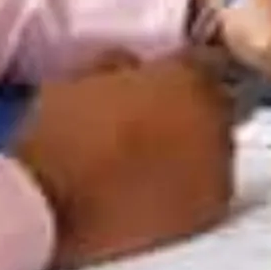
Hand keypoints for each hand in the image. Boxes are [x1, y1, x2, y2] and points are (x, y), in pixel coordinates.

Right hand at [12, 53, 234, 269]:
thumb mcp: (82, 78)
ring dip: (195, 150)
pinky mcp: (211, 207)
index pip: (207, 62)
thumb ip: (119, 64)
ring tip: (152, 164)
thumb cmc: (61, 136)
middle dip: (192, 111)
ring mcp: (217, 163)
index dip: (182, 74)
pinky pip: (212, 189)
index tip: (165, 86)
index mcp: (186, 76)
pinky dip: (193, 188)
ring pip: (217, 147)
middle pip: (217, 105)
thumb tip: (133, 66)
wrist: (53, 205)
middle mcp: (213, 116)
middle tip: (155, 128)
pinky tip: (158, 192)